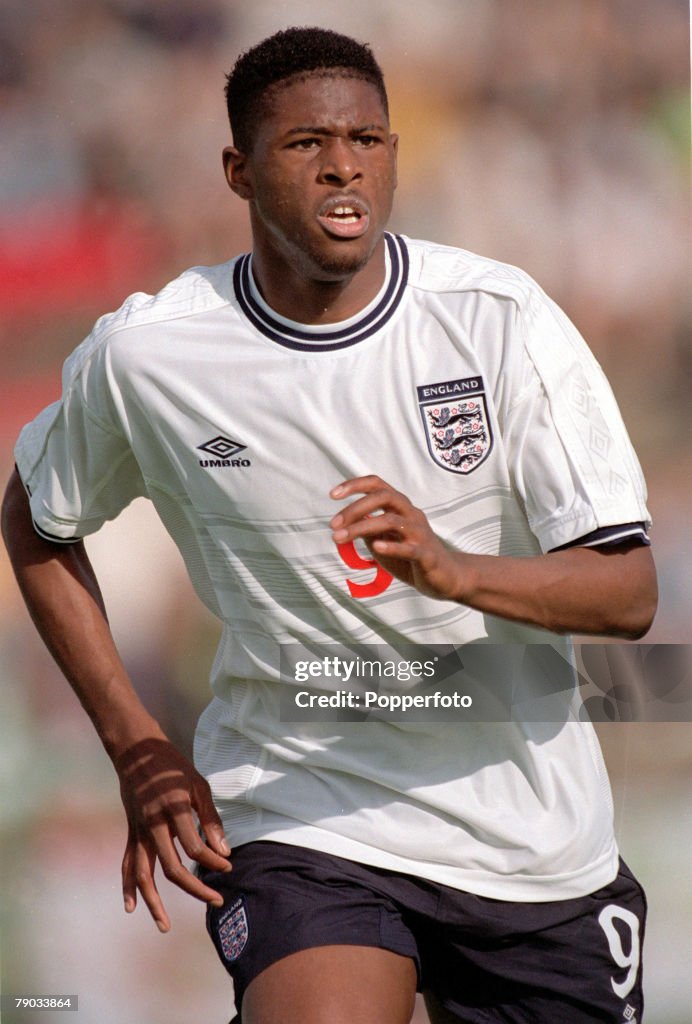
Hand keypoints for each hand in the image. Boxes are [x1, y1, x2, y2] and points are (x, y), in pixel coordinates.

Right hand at [115, 738, 231, 932]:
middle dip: (196, 888)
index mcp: (174, 810)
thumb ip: (210, 819)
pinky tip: (131, 906)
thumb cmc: (172, 767)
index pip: (195, 847)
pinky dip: (128, 886)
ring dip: (154, 902)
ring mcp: (139, 831)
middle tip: (216, 900)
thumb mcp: (198, 785)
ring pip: (144, 874)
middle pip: (172, 868)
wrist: (136, 752)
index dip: (213, 861)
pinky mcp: (132, 833)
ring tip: (164, 925)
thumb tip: (224, 851)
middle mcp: (153, 825)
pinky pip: (128, 863)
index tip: (228, 868)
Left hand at [330, 475, 465, 600]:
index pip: (377, 485)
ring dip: (361, 528)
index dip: (355, 485)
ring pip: (391, 521)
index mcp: (401, 508)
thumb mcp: (383, 540)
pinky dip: (392, 546)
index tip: (332, 495)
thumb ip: (366, 529)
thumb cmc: (411, 557)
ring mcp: (420, 533)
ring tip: (339, 538)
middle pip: (384, 497)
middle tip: (333, 524)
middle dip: (355, 508)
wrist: (445, 577)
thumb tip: (342, 523)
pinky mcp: (427, 555)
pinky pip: (410, 548)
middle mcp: (412, 514)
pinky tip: (376, 547)